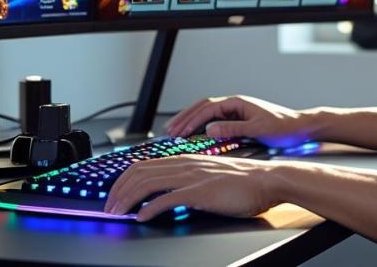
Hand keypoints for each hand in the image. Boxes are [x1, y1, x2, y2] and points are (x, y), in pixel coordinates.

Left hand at [102, 155, 287, 220]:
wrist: (267, 179)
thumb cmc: (243, 181)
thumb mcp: (208, 176)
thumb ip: (188, 180)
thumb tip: (168, 193)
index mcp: (186, 160)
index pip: (143, 165)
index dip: (123, 180)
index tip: (114, 194)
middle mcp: (185, 164)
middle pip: (140, 173)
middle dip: (118, 191)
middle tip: (109, 207)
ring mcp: (193, 177)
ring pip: (149, 183)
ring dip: (128, 199)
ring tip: (119, 212)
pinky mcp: (202, 192)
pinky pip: (169, 198)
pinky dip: (151, 208)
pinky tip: (143, 216)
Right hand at [164, 95, 311, 146]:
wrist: (300, 128)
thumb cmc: (283, 128)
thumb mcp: (257, 130)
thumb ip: (232, 129)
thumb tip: (208, 130)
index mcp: (237, 103)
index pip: (207, 109)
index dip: (190, 120)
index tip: (178, 131)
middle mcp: (235, 105)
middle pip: (202, 108)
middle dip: (185, 118)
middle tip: (169, 131)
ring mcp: (236, 112)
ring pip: (207, 114)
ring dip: (191, 121)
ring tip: (176, 131)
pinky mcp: (239, 120)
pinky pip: (215, 121)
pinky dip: (201, 127)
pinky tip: (194, 135)